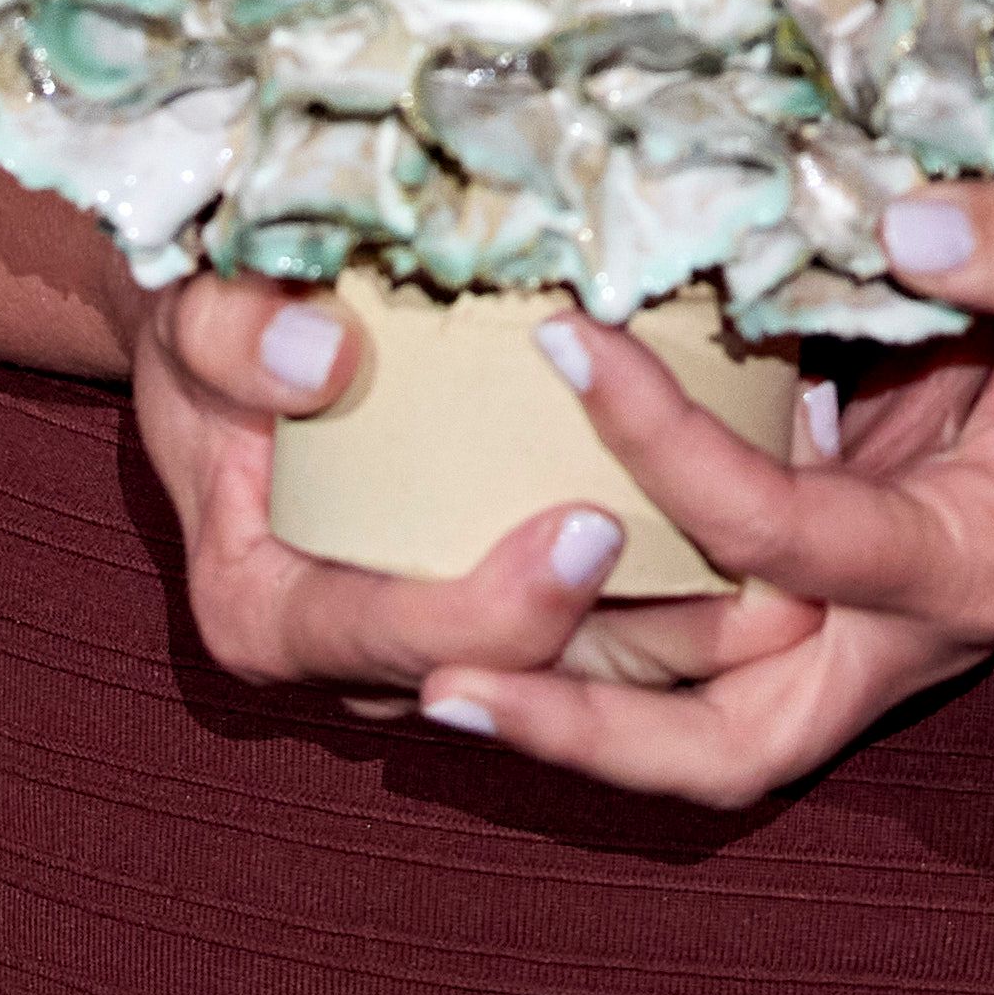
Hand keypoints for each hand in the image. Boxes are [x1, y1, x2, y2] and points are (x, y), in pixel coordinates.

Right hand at [125, 265, 829, 722]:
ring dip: (692, 645)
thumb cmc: (211, 319)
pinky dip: (681, 595)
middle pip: (516, 682)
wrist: (229, 333)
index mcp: (270, 612)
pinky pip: (600, 634)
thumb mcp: (189, 311)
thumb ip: (230, 334)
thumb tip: (323, 356)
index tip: (590, 527)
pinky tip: (780, 538)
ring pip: (579, 682)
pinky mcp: (498, 610)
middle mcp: (355, 662)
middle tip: (760, 594)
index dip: (495, 608)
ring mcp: (433, 647)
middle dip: (642, 649)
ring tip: (805, 588)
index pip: (394, 638)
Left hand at [342, 125, 993, 807]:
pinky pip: (716, 631)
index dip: (669, 455)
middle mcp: (923, 618)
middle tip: (425, 676)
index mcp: (987, 559)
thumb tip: (900, 227)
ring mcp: (882, 608)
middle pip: (734, 740)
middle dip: (585, 726)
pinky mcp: (851, 561)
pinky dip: (613, 625)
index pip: (791, 539)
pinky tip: (498, 568)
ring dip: (575, 690)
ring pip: (709, 709)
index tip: (568, 342)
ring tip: (413, 648)